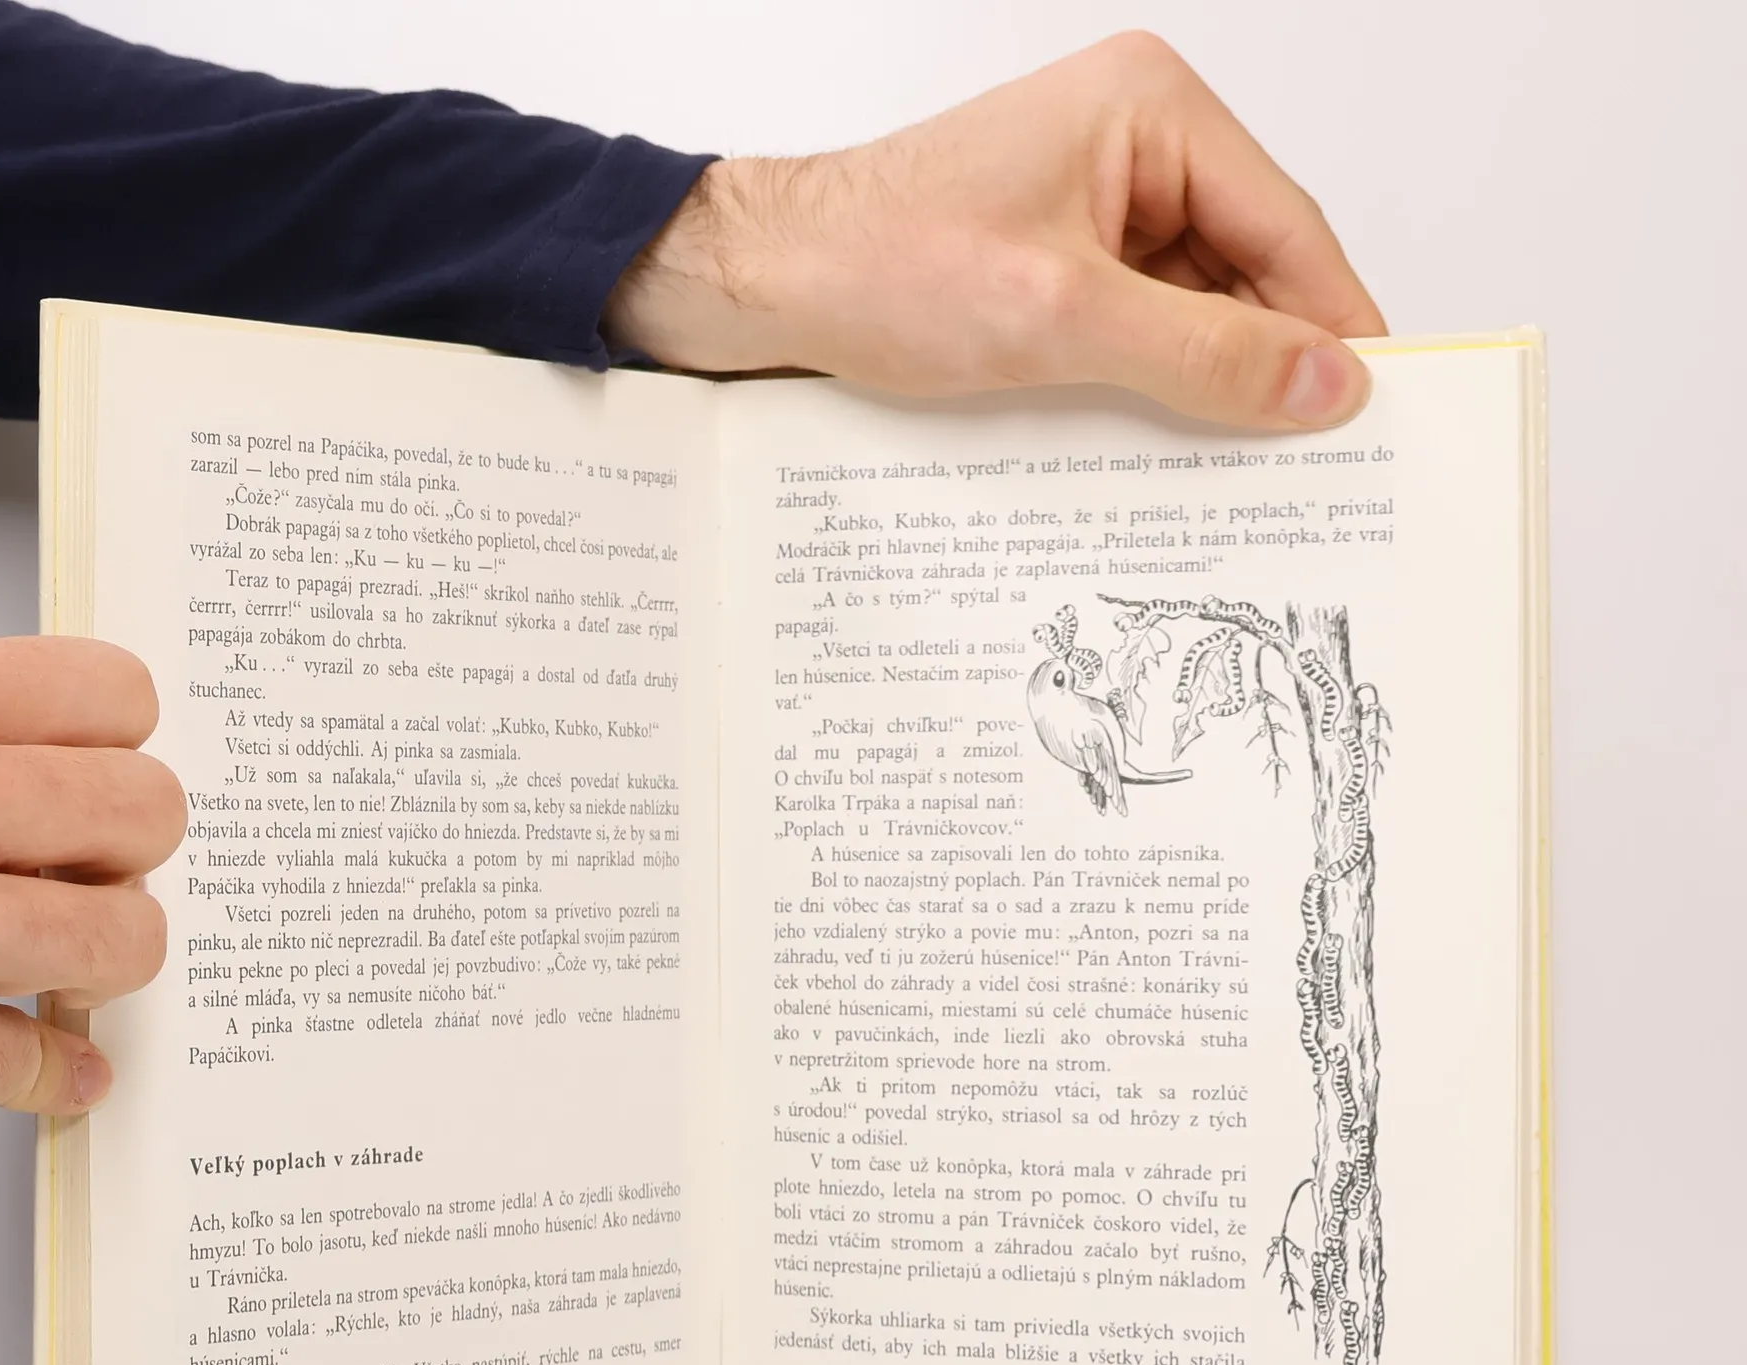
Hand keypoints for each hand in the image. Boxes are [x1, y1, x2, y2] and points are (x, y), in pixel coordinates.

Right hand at [0, 636, 184, 1147]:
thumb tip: (97, 776)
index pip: (115, 693)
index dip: (117, 749)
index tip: (98, 779)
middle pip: (149, 811)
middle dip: (125, 855)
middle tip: (82, 878)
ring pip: (130, 937)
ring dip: (100, 960)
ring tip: (50, 962)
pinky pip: (45, 1062)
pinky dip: (47, 1074)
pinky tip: (27, 1058)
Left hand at [605, 32, 1383, 427]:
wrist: (765, 289)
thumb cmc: (881, 267)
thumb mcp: (1062, 319)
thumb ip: (1204, 354)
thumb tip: (1326, 386)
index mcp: (1150, 113)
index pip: (1285, 226)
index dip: (1335, 322)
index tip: (1378, 406)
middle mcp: (1133, 147)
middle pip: (1249, 268)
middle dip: (1272, 361)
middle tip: (1316, 462)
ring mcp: (1094, 206)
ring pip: (1197, 308)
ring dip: (1209, 384)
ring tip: (1243, 472)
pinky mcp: (1059, 262)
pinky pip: (1141, 328)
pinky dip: (1156, 387)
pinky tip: (1167, 450)